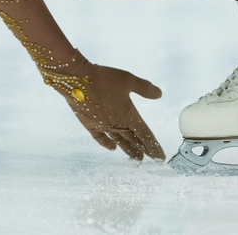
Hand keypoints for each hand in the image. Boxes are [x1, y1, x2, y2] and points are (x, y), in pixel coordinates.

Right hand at [42, 59, 165, 160]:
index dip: (154, 146)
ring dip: (129, 150)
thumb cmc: (104, 79)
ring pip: (119, 141)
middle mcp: (117, 125)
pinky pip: (101, 138)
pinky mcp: (90, 125)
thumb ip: (144, 88)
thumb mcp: (128, 80)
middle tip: (152, 159)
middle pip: (134, 140)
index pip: (145, 135)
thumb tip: (159, 94)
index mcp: (129, 116)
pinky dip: (107, 144)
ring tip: (137, 158)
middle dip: (144, 150)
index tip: (160, 157)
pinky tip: (112, 148)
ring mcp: (103, 127)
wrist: (77, 81)